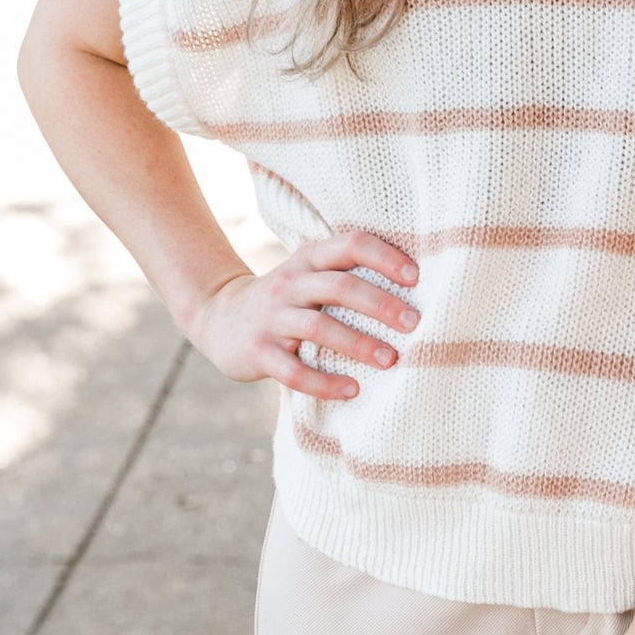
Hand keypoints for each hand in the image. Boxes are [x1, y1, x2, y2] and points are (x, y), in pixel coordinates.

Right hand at [188, 231, 419, 396]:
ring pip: (319, 327)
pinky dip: (325, 382)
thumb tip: (412, 286)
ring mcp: (272, 318)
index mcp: (308, 258)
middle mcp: (290, 283)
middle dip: (381, 304)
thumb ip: (345, 273)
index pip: (350, 244)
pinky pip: (294, 371)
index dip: (384, 257)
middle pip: (340, 286)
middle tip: (415, 323)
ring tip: (391, 359)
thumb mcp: (309, 274)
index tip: (416, 277)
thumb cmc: (286, 297)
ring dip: (359, 344)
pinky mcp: (259, 353)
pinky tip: (353, 390)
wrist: (218, 317)